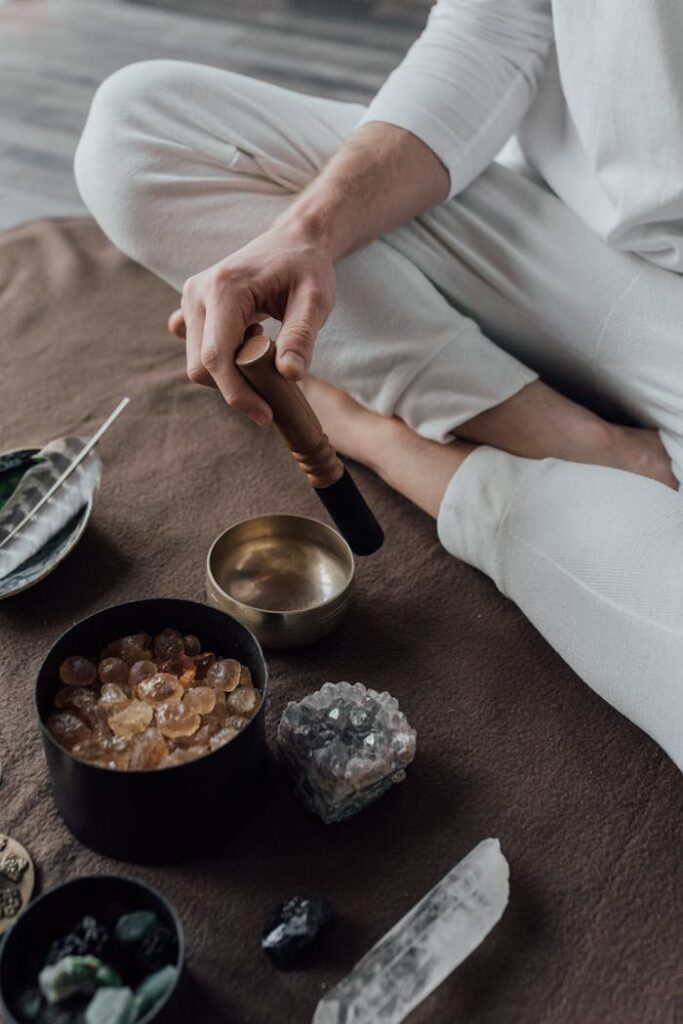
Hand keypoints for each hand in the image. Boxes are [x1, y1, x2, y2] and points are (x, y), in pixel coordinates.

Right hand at [167, 222, 335, 423]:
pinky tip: (247, 345)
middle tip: (274, 388)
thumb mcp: (316, 301)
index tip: (266, 415)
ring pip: (197, 362)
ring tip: (265, 355)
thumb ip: (301, 337)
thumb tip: (290, 376)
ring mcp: (190, 299)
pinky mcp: (192, 307)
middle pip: (201, 366)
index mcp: (224, 289)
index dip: (238, 393)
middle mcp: (197, 292)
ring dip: (230, 374)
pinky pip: (197, 349)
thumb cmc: (307, 268)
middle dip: (236, 388)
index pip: (217, 358)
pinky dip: (221, 362)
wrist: (294, 240)